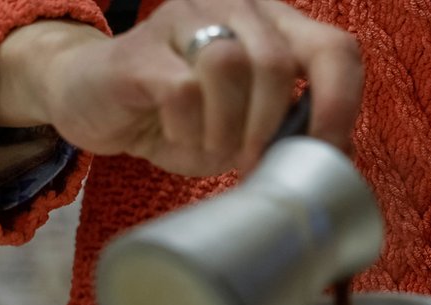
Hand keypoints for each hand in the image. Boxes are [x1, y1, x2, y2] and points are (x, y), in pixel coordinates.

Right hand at [0, 1, 363, 176]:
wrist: (90, 100)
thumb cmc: (175, 117)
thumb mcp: (241, 131)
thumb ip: (284, 134)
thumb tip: (332, 162)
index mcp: (273, 26)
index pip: (334, 50)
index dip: (339, 106)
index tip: (326, 154)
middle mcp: (234, 8)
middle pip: (278, 62)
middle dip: (269, 128)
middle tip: (248, 162)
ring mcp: (184, 19)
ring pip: (230, 67)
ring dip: (225, 129)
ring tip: (208, 147)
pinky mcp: (140, 49)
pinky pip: (182, 90)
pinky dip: (186, 130)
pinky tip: (175, 136)